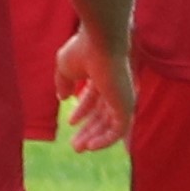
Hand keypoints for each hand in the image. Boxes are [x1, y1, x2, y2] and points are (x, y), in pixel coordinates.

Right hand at [54, 22, 126, 154]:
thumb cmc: (83, 49)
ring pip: (110, 124)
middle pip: (103, 114)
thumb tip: (62, 97)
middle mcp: (116, 87)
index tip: (71, 123)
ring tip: (79, 148)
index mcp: (103, 75)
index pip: (95, 98)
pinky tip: (91, 146)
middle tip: (75, 145)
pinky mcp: (127, 105)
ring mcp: (123, 96)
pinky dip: (105, 140)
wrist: (101, 41)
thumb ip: (63, 82)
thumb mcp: (65, 67)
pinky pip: (118, 130)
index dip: (83, 111)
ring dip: (94, 138)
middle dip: (89, 130)